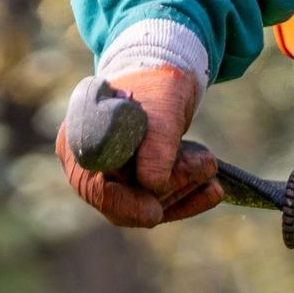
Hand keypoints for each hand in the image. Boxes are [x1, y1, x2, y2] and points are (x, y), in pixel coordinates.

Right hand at [55, 65, 221, 230]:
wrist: (164, 78)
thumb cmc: (155, 83)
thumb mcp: (161, 106)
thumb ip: (157, 140)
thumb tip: (151, 184)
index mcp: (78, 141)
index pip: (93, 186)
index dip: (123, 204)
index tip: (154, 214)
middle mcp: (90, 165)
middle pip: (124, 202)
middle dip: (169, 190)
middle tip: (206, 164)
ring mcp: (113, 178)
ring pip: (145, 204)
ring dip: (184, 191)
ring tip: (211, 165)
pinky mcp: (136, 186)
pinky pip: (160, 203)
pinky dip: (189, 199)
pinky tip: (214, 190)